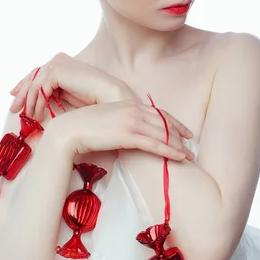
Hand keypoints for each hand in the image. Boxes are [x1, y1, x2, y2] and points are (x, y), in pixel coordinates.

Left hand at [9, 52, 134, 120]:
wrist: (108, 98)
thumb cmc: (92, 100)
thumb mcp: (66, 95)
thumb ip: (52, 93)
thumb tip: (36, 100)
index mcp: (61, 63)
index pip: (38, 73)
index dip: (25, 84)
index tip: (15, 96)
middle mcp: (57, 60)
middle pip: (32, 76)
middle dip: (22, 93)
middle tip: (14, 108)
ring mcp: (56, 63)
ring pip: (34, 84)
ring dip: (30, 102)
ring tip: (29, 116)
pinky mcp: (56, 71)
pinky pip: (40, 89)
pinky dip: (37, 102)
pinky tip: (38, 114)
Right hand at [47, 99, 194, 161]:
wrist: (69, 131)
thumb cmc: (82, 128)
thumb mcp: (104, 120)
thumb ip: (118, 123)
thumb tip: (126, 134)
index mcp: (126, 103)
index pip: (156, 111)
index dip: (172, 121)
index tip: (183, 129)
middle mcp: (132, 109)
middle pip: (163, 121)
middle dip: (179, 133)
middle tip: (191, 142)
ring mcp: (131, 121)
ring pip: (162, 133)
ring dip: (178, 145)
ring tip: (189, 155)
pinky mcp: (128, 135)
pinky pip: (155, 144)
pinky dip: (170, 151)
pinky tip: (179, 157)